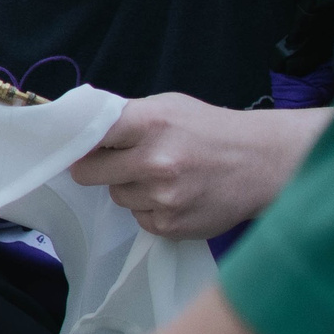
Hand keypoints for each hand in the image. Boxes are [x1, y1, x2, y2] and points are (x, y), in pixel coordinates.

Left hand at [68, 94, 328, 239]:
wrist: (264, 163)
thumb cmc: (209, 130)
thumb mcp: (167, 107)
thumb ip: (123, 118)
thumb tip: (75, 129)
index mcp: (150, 123)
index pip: (88, 133)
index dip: (75, 142)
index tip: (69, 146)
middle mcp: (156, 161)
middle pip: (87, 172)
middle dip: (97, 167)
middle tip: (120, 161)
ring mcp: (165, 197)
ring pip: (117, 195)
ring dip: (131, 188)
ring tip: (166, 176)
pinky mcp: (173, 226)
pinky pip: (139, 218)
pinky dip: (152, 209)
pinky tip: (179, 195)